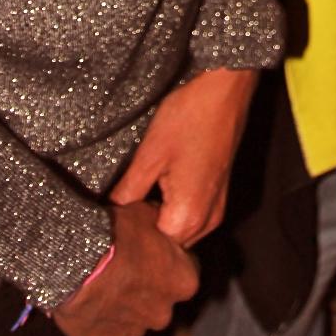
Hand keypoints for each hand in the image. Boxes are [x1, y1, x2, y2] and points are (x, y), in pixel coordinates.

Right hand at [52, 199, 197, 335]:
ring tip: (103, 291)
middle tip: (125, 271)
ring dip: (125, 312)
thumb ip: (161, 223)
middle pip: (160, 303)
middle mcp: (164, 313)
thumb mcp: (146, 213)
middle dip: (147, 291)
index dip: (168, 262)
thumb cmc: (117, 234)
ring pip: (135, 324)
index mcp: (184, 281)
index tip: (152, 253)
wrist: (78, 260)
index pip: (185, 273)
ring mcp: (134, 333)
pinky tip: (95, 324)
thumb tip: (163, 220)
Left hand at [110, 67, 256, 244]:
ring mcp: (216, 208)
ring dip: (160, 220)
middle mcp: (206, 221)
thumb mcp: (149, 154)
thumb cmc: (190, 117)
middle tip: (122, 204)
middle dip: (145, 228)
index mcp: (187, 217)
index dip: (129, 231)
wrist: (225, 89)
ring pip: (180, 231)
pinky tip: (160, 187)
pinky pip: (193, 217)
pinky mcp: (220, 194)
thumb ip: (127, 192)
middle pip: (167, 243)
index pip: (149, 246)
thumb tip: (110, 211)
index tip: (113, 214)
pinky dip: (175, 210)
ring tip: (139, 195)